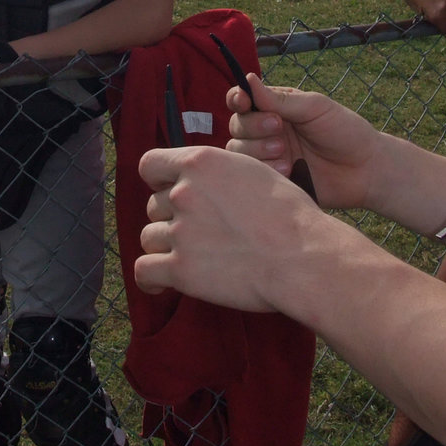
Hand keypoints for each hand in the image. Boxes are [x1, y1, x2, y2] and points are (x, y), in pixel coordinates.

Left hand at [137, 145, 318, 309]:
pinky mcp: (181, 270)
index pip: (150, 164)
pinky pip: (144, 271)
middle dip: (172, 217)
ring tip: (193, 255)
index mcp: (201, 162)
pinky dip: (152, 279)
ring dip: (166, 246)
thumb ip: (219, 173)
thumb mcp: (252, 171)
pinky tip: (164, 282)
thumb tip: (204, 182)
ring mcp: (180, 231)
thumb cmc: (288, 214)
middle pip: (153, 205)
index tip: (173, 192)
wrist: (302, 255)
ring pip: (149, 237)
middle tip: (201, 231)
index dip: (159, 180)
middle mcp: (184, 192)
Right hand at [225, 74, 380, 209]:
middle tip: (279, 128)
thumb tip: (248, 79)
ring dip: (258, 150)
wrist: (365, 169)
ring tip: (285, 153)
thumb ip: (280, 100)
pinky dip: (267, 170)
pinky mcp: (273, 180)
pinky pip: (253, 175)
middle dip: (253, 126)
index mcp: (276, 107)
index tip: (244, 101)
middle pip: (237, 125)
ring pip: (238, 151)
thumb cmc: (344, 130)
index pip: (243, 100)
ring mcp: (268, 156)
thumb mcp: (314, 108)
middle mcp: (267, 130)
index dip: (237, 98)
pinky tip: (289, 170)